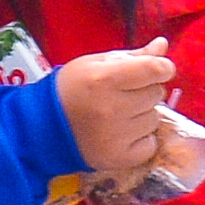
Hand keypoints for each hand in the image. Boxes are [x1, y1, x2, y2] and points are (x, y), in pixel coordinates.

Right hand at [53, 45, 174, 181]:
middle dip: (145, 90)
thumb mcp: (96, 64)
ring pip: (154, 119)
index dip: (162, 67)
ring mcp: (116, 136)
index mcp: (104, 78)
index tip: (158, 69)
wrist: (42, 127)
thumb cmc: (70, 89)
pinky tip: (122, 133)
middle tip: (123, 94)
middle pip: (156, 94)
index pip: (154, 69)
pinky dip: (141, 139)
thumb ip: (133, 56)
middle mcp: (111, 108)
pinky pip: (150, 144)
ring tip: (118, 114)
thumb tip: (162, 46)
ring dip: (142, 115)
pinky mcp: (119, 158)